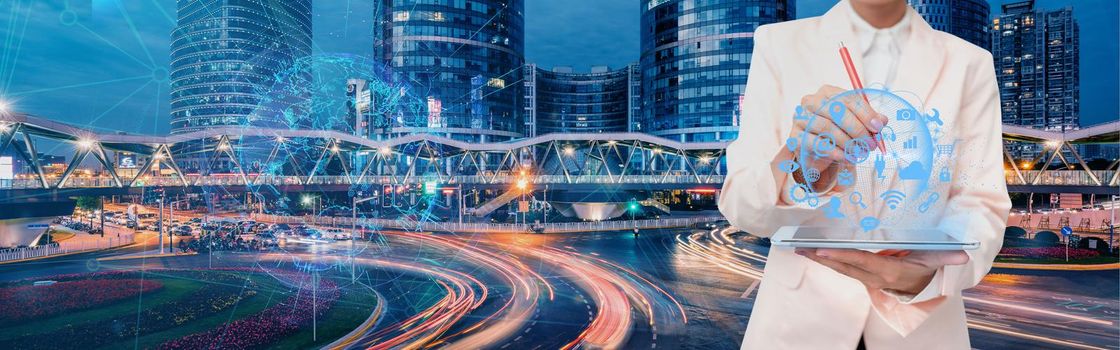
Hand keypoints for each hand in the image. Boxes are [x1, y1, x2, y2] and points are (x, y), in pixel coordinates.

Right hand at [778, 85, 887, 195]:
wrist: (817, 152)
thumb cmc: (838, 133)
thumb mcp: (856, 124)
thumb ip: (869, 120)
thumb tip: (882, 120)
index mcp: (828, 92)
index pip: (848, 99)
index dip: (865, 113)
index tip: (878, 127)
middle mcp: (811, 101)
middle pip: (836, 111)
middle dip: (857, 128)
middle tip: (870, 144)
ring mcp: (800, 118)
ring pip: (826, 127)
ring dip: (846, 141)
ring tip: (859, 152)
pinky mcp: (794, 137)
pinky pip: (815, 143)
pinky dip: (834, 151)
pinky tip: (846, 157)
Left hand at [795, 248, 968, 295]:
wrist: (926, 287)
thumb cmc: (930, 268)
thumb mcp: (939, 261)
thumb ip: (949, 257)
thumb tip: (964, 256)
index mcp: (891, 272)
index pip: (862, 262)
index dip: (842, 256)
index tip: (823, 250)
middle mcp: (875, 277)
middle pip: (844, 267)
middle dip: (822, 258)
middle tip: (801, 247)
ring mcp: (867, 278)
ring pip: (840, 268)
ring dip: (820, 259)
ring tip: (800, 248)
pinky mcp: (863, 276)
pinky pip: (842, 268)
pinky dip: (827, 260)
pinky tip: (813, 252)